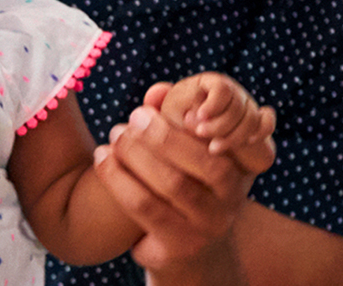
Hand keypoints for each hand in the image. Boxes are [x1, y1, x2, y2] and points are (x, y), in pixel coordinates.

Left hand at [92, 77, 272, 281]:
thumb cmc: (185, 186)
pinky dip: (118, 178)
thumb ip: (176, 119)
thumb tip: (157, 90)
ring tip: (114, 136)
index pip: (228, 143)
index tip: (156, 108)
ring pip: (173, 184)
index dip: (201, 122)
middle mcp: (232, 200)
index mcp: (240, 170)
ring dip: (137, 154)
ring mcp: (207, 226)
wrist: (189, 252)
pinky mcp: (178, 245)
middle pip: (204, 164)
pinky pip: (145, 207)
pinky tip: (102, 159)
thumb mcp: (190, 155)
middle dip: (162, 135)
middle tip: (131, 117)